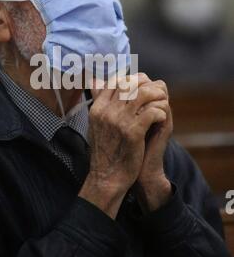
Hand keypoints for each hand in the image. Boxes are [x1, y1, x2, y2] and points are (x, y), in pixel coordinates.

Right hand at [79, 73, 167, 218]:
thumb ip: (99, 103)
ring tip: (162, 101)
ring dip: (156, 95)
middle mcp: (106, 111)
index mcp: (97, 108)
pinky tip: (161, 117)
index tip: (142, 84)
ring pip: (142, 94)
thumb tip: (96, 81)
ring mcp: (119, 121)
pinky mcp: (133, 132)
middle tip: (155, 91)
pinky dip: (160, 112)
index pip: (115, 82)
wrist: (108, 176)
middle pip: (129, 84)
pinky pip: (151, 112)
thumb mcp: (95, 124)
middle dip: (146, 84)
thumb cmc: (105, 150)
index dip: (131, 79)